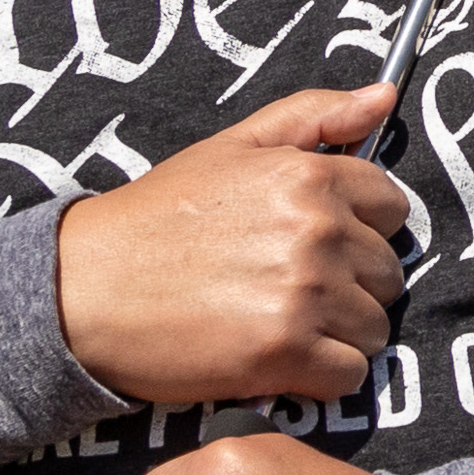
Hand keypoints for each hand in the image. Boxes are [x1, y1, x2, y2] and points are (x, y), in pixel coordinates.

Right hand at [54, 85, 412, 405]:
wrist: (81, 291)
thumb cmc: (156, 220)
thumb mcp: (232, 147)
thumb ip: (314, 116)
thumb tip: (384, 97)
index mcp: (309, 177)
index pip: (392, 208)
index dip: (360, 230)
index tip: (319, 245)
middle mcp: (316, 232)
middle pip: (387, 274)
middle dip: (351, 285)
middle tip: (290, 289)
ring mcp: (304, 294)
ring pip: (374, 328)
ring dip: (338, 334)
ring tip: (282, 323)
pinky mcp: (284, 353)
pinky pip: (349, 375)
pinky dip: (321, 377)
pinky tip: (279, 360)